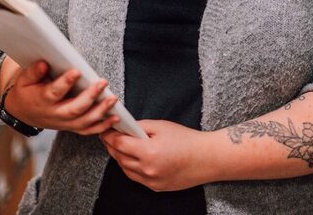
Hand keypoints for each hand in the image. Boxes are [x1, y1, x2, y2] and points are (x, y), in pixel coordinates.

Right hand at [3, 61, 119, 135]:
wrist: (23, 112)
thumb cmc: (26, 92)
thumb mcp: (24, 80)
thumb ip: (33, 72)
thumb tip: (44, 64)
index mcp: (42, 100)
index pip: (54, 92)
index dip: (65, 82)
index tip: (76, 71)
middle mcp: (54, 114)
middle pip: (74, 109)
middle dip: (90, 96)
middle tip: (102, 82)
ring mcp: (63, 123)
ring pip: (83, 121)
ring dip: (100, 111)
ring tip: (113, 99)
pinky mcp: (70, 127)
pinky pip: (87, 130)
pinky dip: (102, 126)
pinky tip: (114, 118)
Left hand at [99, 120, 214, 191]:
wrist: (207, 158)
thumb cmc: (187, 140)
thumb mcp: (162, 126)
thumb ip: (140, 126)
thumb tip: (125, 127)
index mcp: (148, 152)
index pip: (119, 143)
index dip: (109, 135)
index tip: (105, 129)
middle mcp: (147, 169)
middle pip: (119, 157)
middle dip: (111, 146)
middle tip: (108, 136)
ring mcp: (151, 181)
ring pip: (125, 169)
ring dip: (119, 157)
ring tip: (119, 146)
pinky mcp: (156, 187)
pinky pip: (136, 177)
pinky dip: (130, 167)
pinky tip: (131, 158)